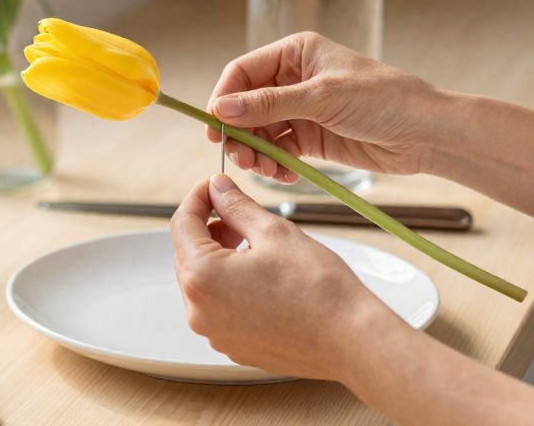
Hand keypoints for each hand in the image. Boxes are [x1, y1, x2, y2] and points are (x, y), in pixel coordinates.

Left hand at [170, 173, 399, 379]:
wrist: (352, 341)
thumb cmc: (318, 287)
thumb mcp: (273, 231)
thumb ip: (236, 206)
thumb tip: (217, 187)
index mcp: (202, 277)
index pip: (181, 224)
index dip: (197, 198)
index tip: (214, 186)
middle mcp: (199, 311)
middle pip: (187, 255)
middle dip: (208, 228)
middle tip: (237, 212)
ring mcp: (214, 334)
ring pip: (203, 282)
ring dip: (218, 256)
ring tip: (251, 243)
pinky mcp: (233, 347)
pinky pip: (219, 307)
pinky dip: (229, 285)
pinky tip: (259, 275)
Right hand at [207, 32, 442, 181]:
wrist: (425, 133)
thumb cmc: (382, 99)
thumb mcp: (321, 98)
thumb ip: (269, 104)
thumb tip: (221, 108)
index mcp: (295, 53)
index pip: (242, 72)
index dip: (223, 99)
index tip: (215, 129)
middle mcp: (294, 79)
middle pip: (245, 105)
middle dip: (239, 133)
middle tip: (241, 158)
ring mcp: (302, 109)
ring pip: (259, 131)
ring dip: (256, 152)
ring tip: (264, 170)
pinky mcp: (311, 137)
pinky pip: (278, 150)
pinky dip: (274, 164)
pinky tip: (282, 174)